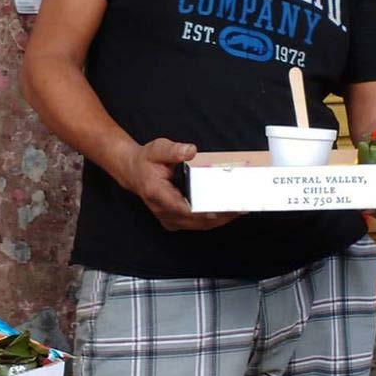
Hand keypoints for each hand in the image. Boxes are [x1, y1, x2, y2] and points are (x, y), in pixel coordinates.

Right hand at [122, 138, 242, 231]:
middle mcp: (163, 210)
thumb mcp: (157, 149)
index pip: (182, 208)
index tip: (221, 209)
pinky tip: (229, 212)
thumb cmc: (146, 162)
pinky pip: (198, 224)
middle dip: (219, 215)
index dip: (203, 211)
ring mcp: (169, 219)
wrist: (134, 173)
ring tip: (240, 210)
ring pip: (199, 225)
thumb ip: (173, 150)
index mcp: (157, 193)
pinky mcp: (176, 221)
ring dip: (220, 220)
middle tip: (240, 207)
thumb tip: (190, 150)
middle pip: (196, 220)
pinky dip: (214, 220)